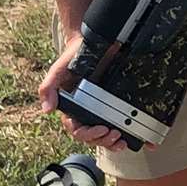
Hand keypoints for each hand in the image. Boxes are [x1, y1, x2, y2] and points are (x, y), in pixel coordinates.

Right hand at [39, 34, 142, 151]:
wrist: (90, 42)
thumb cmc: (71, 57)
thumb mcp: (58, 71)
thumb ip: (47, 89)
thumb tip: (47, 110)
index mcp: (72, 109)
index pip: (78, 131)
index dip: (89, 135)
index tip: (101, 129)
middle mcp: (85, 113)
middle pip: (93, 137)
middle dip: (103, 140)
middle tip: (115, 134)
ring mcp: (100, 111)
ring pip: (105, 136)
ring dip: (113, 142)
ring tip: (122, 139)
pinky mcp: (114, 107)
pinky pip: (120, 124)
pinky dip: (130, 135)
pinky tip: (139, 141)